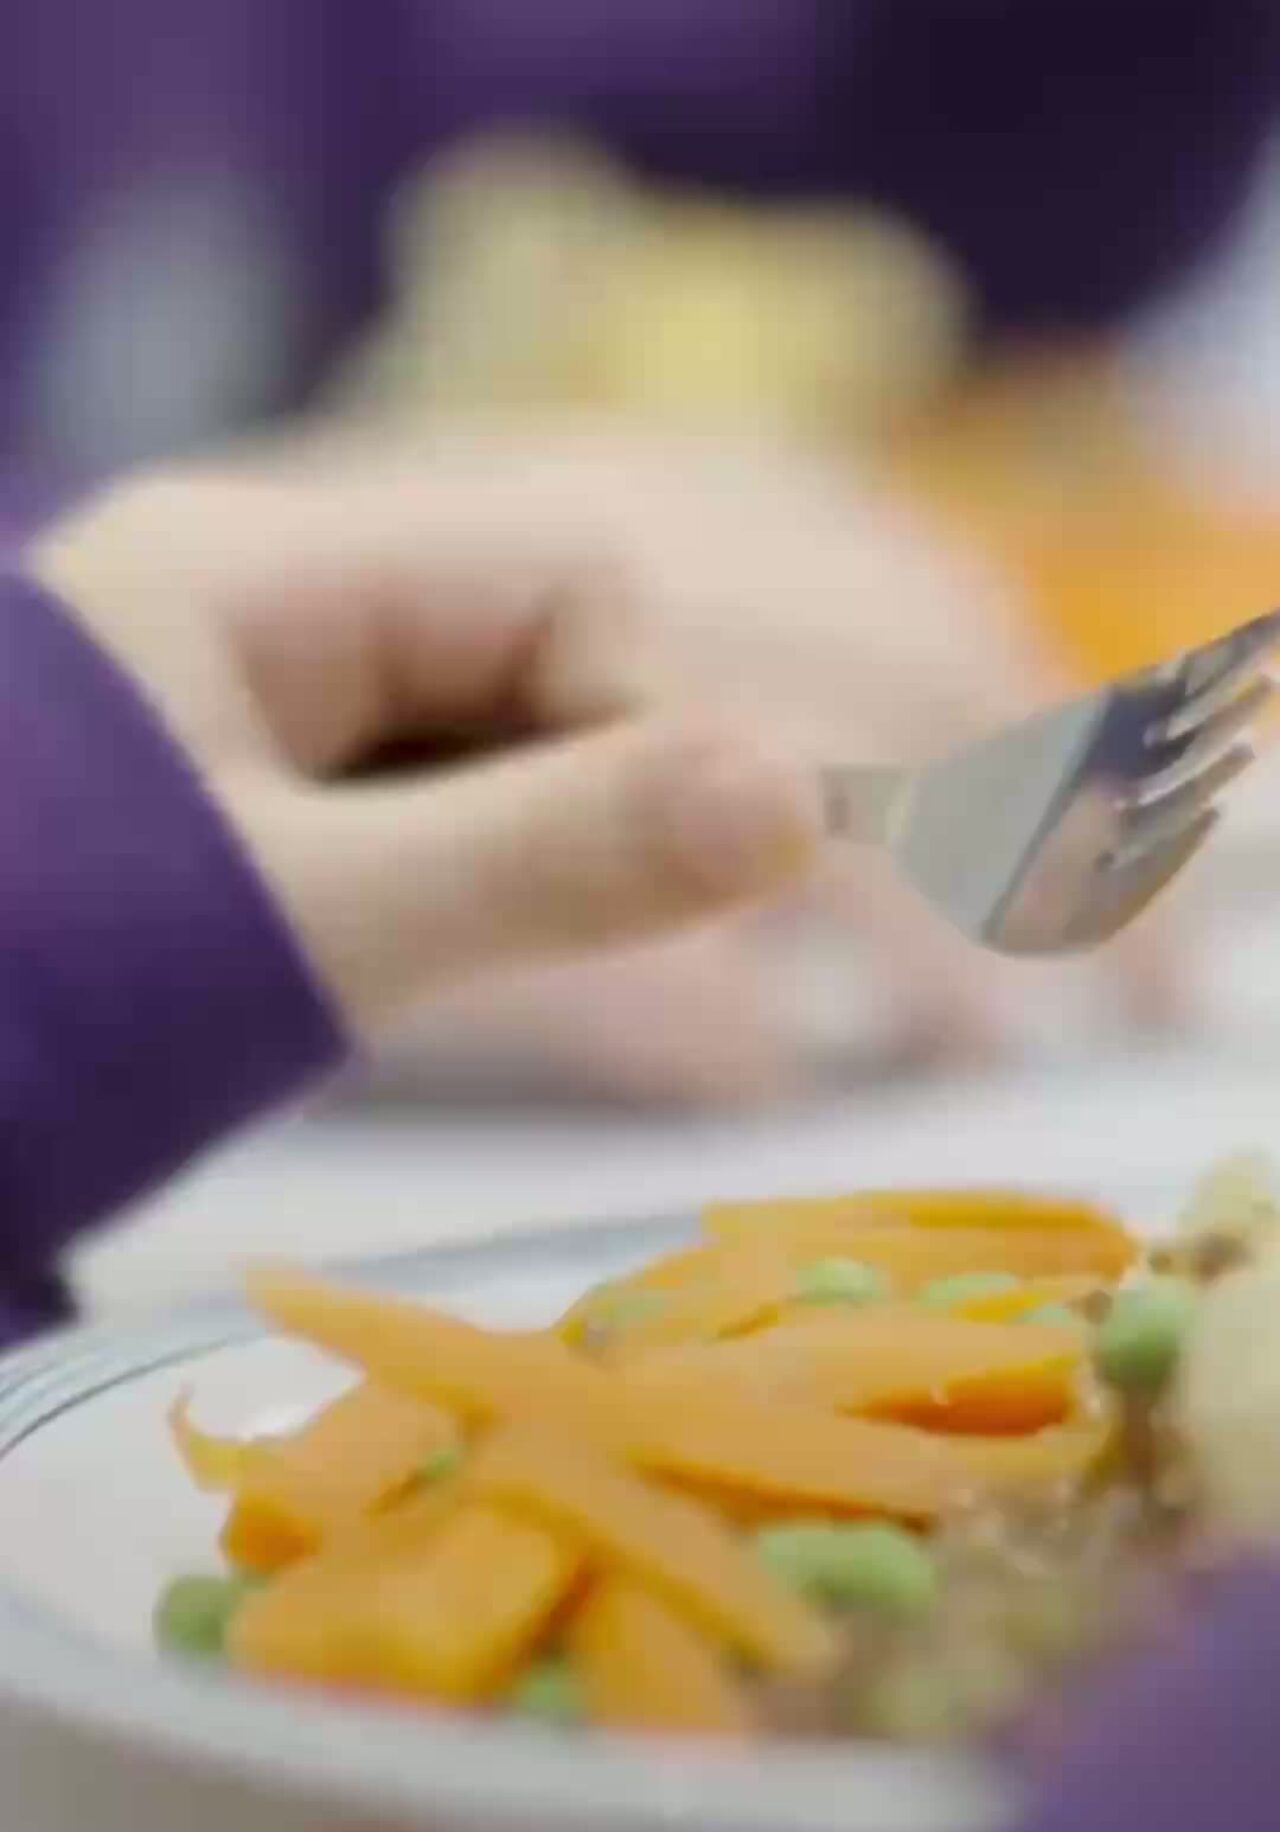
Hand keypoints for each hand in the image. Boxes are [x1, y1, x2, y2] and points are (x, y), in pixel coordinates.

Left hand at [34, 454, 823, 1033]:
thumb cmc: (23, 988)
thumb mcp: (291, 928)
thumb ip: (542, 859)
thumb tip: (808, 798)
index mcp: (267, 576)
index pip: (569, 595)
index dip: (671, 731)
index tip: (739, 890)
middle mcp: (269, 620)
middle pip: (551, 657)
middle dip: (665, 786)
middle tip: (807, 922)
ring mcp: (257, 723)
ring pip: (504, 751)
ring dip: (595, 849)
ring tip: (686, 967)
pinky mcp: (249, 824)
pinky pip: (438, 826)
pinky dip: (513, 894)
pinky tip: (548, 977)